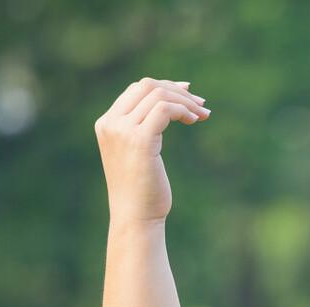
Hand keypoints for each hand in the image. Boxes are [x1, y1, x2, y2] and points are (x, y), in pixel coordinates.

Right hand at [94, 76, 210, 222]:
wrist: (135, 217)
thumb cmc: (142, 191)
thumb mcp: (140, 153)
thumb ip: (145, 128)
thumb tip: (171, 106)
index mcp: (106, 123)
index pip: (136, 89)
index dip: (165, 87)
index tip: (189, 94)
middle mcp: (111, 123)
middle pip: (147, 86)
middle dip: (178, 91)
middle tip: (202, 105)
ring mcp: (123, 131)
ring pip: (158, 95)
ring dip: (186, 102)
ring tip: (203, 115)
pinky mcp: (140, 140)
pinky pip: (165, 109)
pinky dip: (183, 110)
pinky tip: (194, 121)